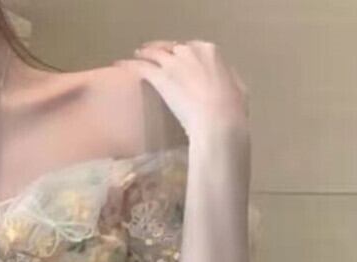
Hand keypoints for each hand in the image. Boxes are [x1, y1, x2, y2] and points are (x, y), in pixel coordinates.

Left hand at [115, 40, 250, 139]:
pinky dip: (128, 65)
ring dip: (143, 54)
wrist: (218, 119)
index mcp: (210, 51)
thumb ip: (226, 80)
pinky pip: (140, 67)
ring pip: (154, 53)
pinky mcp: (160, 77)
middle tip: (151, 54)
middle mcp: (190, 52)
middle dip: (160, 51)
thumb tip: (225, 81)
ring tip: (135, 57)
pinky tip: (120, 66)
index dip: (180, 54)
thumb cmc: (231, 109)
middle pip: (170, 48)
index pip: (190, 48)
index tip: (175, 59)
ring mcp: (174, 63)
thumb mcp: (236, 89)